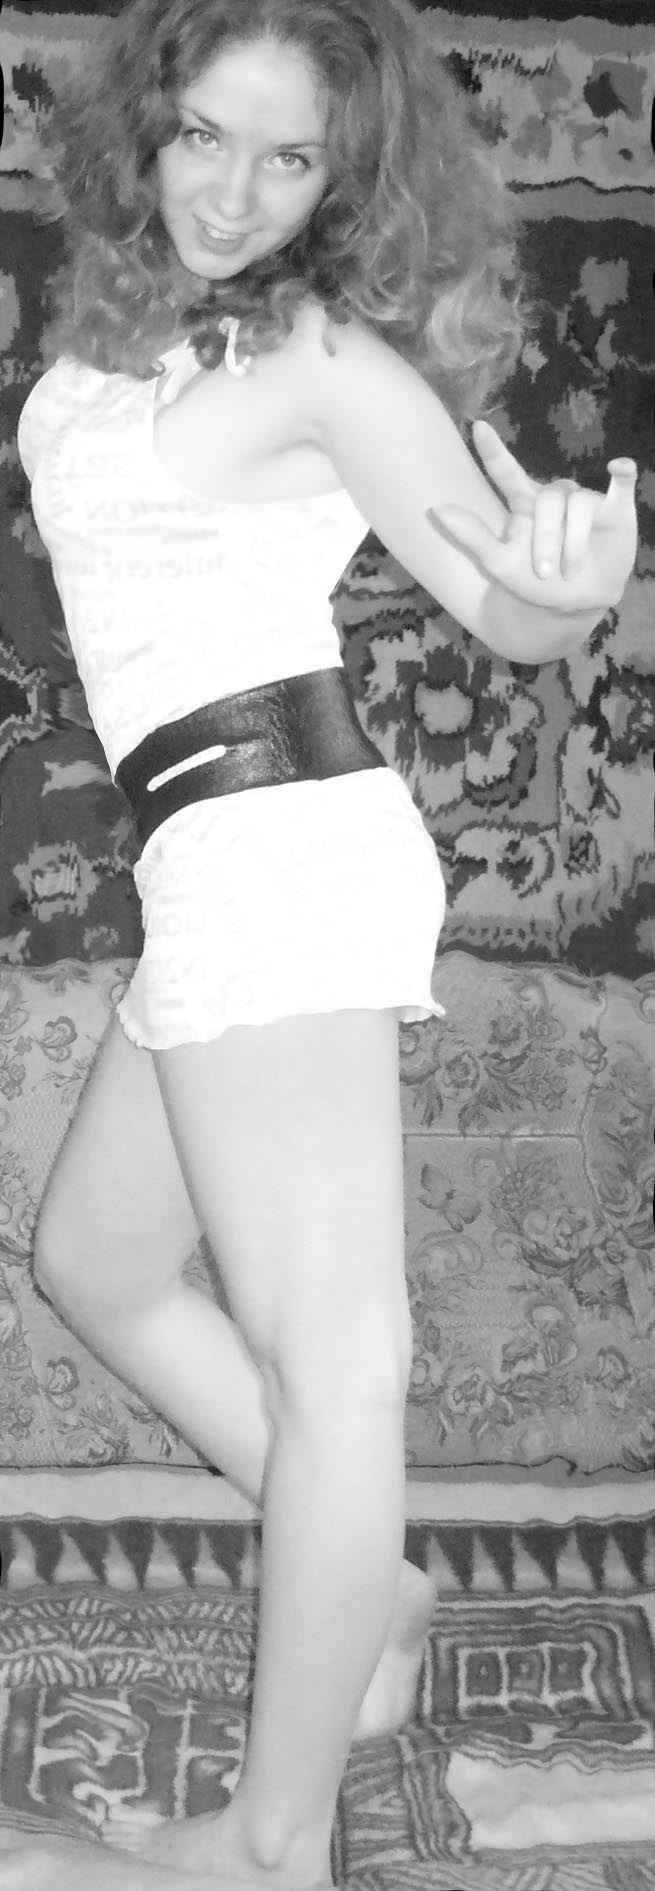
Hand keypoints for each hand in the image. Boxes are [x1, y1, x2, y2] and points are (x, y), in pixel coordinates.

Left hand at [435, 420, 637, 613]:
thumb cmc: (535, 582)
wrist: (575, 605)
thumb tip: (436, 507)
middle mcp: (555, 497)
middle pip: (549, 500)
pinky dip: (622, 474)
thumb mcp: (499, 563)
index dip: (494, 452)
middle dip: (546, 539)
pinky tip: (618, 467)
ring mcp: (587, 502)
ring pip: (579, 504)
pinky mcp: (616, 510)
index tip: (478, 428)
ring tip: (569, 571)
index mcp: (525, 504)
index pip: (508, 472)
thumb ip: (471, 536)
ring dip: (573, 543)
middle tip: (543, 572)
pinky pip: (622, 484)